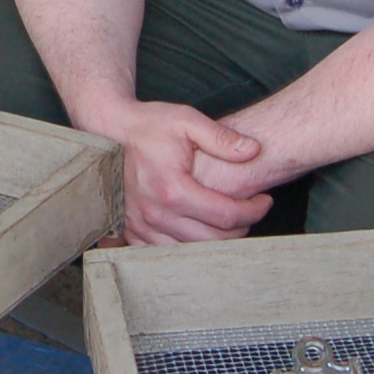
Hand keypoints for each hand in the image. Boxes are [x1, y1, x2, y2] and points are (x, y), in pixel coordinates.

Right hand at [75, 98, 269, 243]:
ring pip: (191, 250)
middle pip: (213, 240)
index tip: (264, 200)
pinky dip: (187, 246)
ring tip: (229, 221)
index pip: (226, 215)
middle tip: (251, 211)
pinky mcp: (132, 230)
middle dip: (241, 228)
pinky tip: (199, 230)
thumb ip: (221, 138)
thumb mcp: (186, 120)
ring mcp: (141, 225)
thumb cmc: (149, 125)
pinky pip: (166, 252)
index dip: (253, 211)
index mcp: (172, 189)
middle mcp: (155, 214)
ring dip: (216, 241)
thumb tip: (254, 150)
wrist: (109, 131)